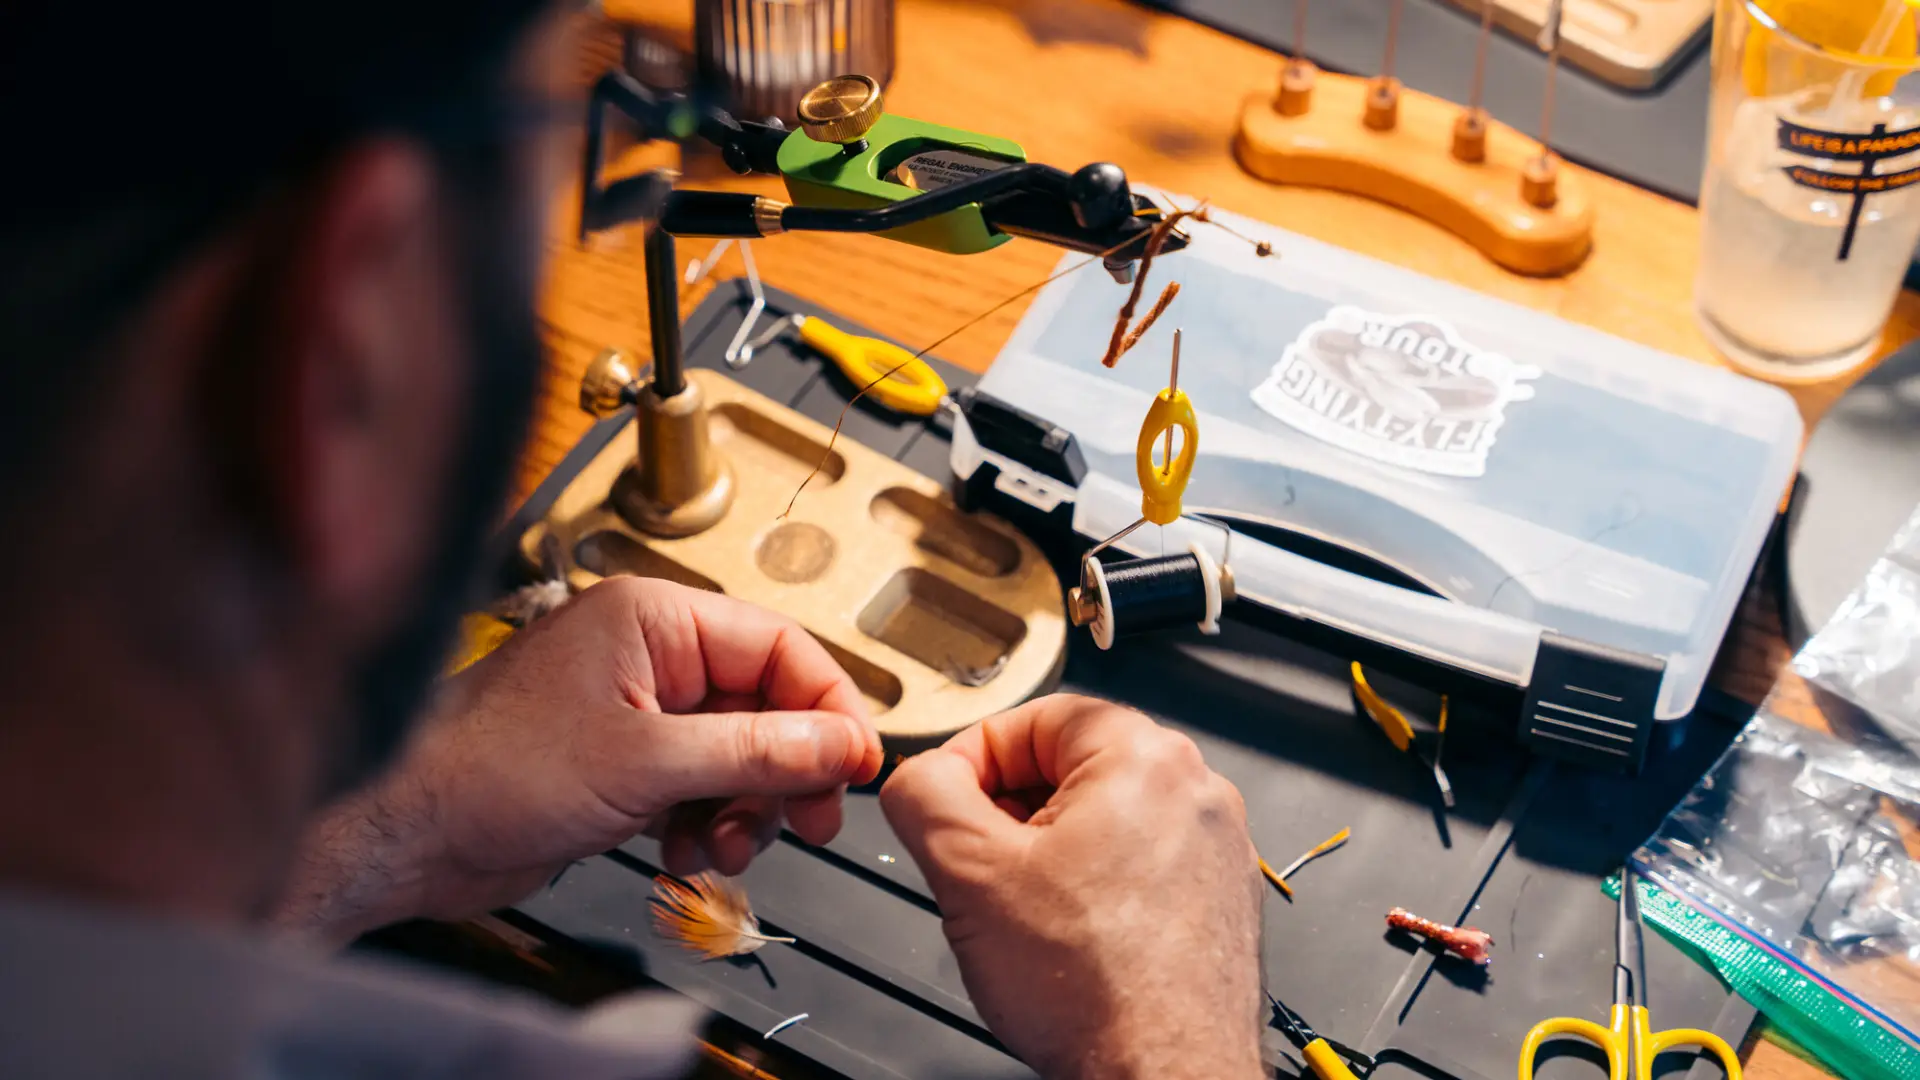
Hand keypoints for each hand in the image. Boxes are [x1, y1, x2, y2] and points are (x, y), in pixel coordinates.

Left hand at [273, 576, 882, 940]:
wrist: (405, 833)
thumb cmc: (487, 768)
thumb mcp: (647, 763)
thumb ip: (756, 752)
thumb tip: (840, 743)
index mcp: (655, 619)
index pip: (780, 647)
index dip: (828, 708)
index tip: (856, 763)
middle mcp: (649, 656)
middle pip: (765, 706)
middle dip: (786, 771)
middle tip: (808, 820)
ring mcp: (634, 711)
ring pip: (735, 755)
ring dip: (743, 809)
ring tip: (723, 845)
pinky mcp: (619, 762)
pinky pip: (697, 787)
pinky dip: (705, 824)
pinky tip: (684, 853)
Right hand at [880, 695, 1263, 1079]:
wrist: (1164, 1076)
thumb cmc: (1094, 989)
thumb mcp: (967, 872)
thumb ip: (923, 795)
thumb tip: (915, 776)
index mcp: (1144, 755)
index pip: (1032, 718)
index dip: (971, 760)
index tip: (944, 804)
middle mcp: (1194, 789)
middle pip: (1068, 768)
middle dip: (1008, 812)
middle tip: (976, 866)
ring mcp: (1214, 846)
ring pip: (1102, 820)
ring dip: (1048, 854)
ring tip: (1022, 913)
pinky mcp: (1218, 898)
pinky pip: (1139, 866)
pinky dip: (1095, 890)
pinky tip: (1068, 940)